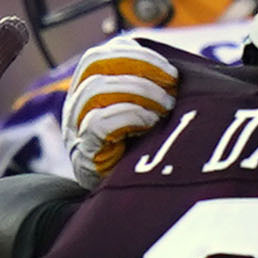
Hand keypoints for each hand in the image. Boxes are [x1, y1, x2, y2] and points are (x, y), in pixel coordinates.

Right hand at [58, 33, 189, 178]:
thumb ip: (156, 88)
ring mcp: (75, 128)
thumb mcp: (152, 113)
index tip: (172, 71)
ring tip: (165, 109)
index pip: (104, 53)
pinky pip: (98, 122)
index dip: (139, 54)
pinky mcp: (82, 153)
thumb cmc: (145, 154)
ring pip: (96, 89)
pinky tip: (151, 126)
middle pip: (95, 62)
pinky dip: (130, 116)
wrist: (131, 203)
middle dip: (140, 66)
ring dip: (140, 92)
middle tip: (171, 84)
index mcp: (92, 87)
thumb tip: (182, 66)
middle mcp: (77, 103)